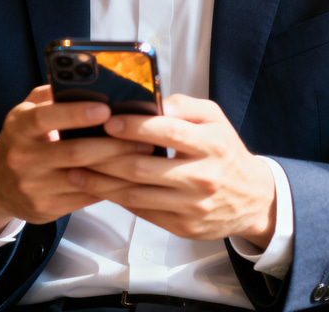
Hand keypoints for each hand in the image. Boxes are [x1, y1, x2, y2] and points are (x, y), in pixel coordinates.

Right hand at [0, 85, 150, 236]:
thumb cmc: (24, 136)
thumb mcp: (28, 109)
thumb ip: (54, 93)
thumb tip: (88, 79)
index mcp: (19, 127)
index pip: (46, 118)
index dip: (76, 113)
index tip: (106, 109)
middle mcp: (23, 157)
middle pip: (73, 152)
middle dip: (113, 145)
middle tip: (143, 136)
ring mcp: (33, 186)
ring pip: (84, 178)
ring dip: (118, 167)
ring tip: (145, 155)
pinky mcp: (45, 208)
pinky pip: (85, 198)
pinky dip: (111, 187)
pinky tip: (131, 177)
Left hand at [68, 94, 277, 248]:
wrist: (252, 198)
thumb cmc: (225, 149)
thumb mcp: (214, 118)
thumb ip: (183, 105)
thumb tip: (149, 101)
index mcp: (211, 143)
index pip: (167, 132)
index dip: (135, 126)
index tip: (108, 120)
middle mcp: (202, 176)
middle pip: (143, 167)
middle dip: (106, 156)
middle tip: (80, 145)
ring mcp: (191, 206)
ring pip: (136, 193)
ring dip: (102, 181)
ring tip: (76, 169)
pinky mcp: (183, 226)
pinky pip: (142, 211)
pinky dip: (117, 198)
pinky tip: (99, 187)